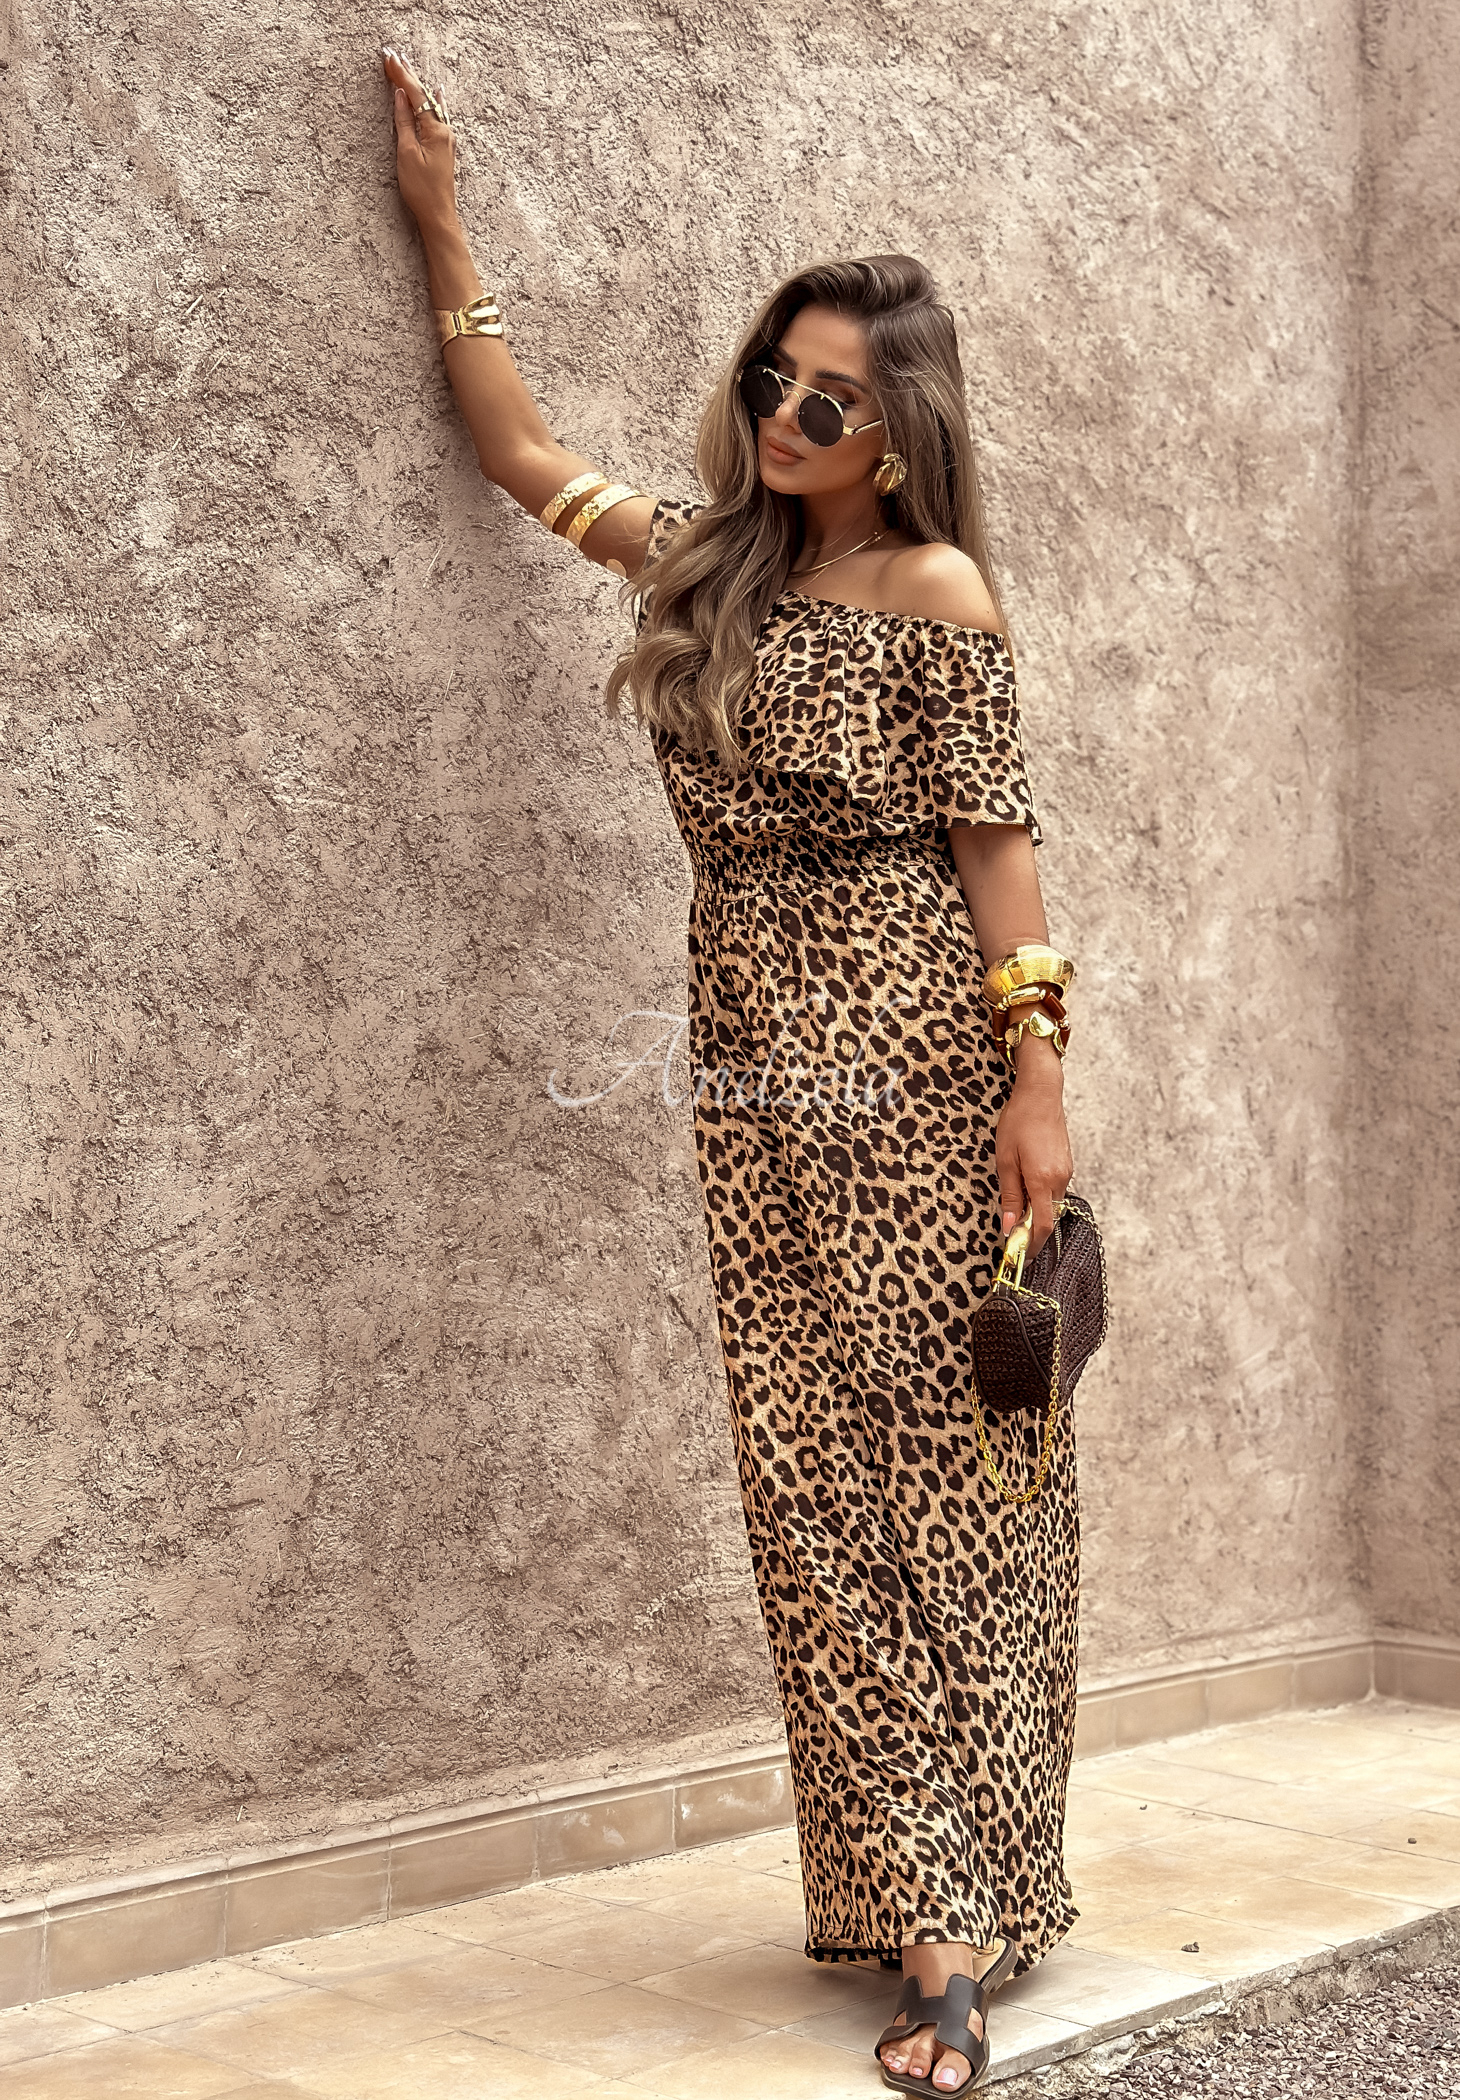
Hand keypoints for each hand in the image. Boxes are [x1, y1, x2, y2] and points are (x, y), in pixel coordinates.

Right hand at [382, 47, 458, 234]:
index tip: (388, 57)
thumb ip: (404, 122)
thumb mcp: (407, 153)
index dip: (401, 75)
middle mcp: (444, 129)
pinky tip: (437, 92)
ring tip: (406, 66)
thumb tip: (400, 96)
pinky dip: (432, 101)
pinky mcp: (444, 146)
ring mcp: (446, 137)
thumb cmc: (422, 190)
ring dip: (417, 85)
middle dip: (407, 75)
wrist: (438, 215)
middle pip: (424, 95)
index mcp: (435, 129)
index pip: (415, 94)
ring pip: (430, 103)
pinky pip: (437, 115)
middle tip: (393, 54)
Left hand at [994, 1039, 1072, 1257]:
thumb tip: (1009, 1226)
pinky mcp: (1066, 1165)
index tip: (1019, 1256)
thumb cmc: (1019, 1122)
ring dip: (1035, 1213)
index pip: (1041, 1225)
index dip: (1031, 1245)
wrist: (1041, 1094)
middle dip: (1031, 1232)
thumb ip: (1009, 1195)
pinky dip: (1040, 1198)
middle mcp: (1059, 1179)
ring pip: (1051, 1204)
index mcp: (1042, 1180)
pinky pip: (1054, 1191)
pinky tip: (1026, 1191)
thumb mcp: (1005, 1160)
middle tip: (1012, 1240)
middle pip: (1047, 1218)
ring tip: (1015, 1214)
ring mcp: (1065, 1172)